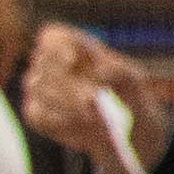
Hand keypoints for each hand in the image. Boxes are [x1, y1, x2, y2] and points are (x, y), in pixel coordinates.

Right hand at [20, 19, 137, 146]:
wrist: (131, 137)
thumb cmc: (133, 101)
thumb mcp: (137, 86)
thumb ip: (122, 74)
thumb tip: (99, 71)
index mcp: (79, 49)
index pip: (54, 37)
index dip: (57, 46)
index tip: (71, 61)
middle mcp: (55, 65)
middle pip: (45, 65)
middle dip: (69, 84)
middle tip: (92, 101)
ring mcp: (41, 89)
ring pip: (38, 89)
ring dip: (67, 105)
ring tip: (96, 118)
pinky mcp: (37, 113)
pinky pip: (36, 115)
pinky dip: (59, 122)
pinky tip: (81, 130)